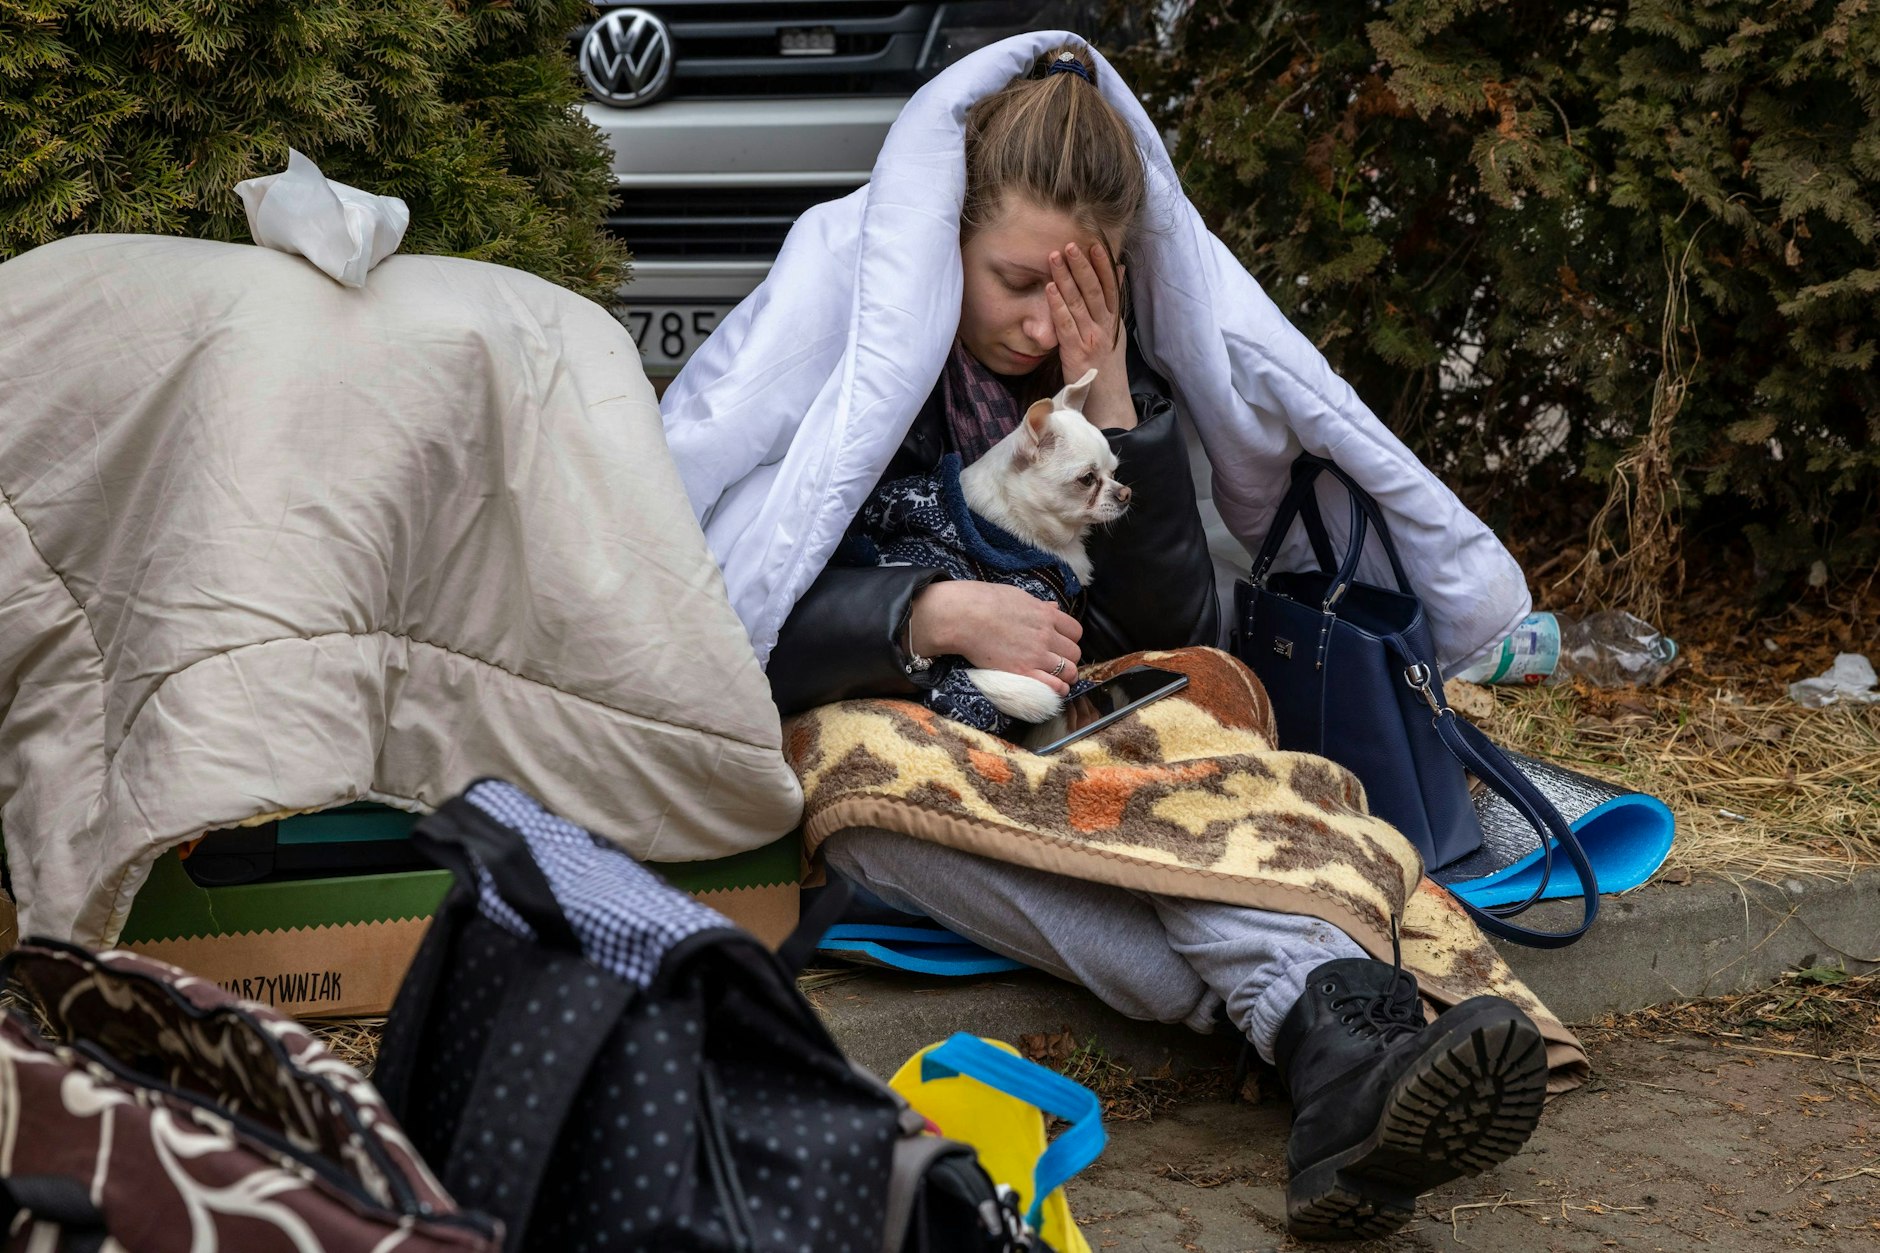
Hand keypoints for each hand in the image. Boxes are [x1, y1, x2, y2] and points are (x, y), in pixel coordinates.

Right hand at [909, 582, 1082, 695]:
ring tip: (1057, 677)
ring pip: (1069, 671)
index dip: (1070, 639)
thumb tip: (1053, 608)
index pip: (1076, 631)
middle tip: (1057, 661)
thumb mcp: (1018, 596)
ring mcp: (1036, 655)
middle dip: (1069, 658)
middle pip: (1075, 653)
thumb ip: (1039, 605)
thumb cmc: (985, 602)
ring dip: (1066, 675)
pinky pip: (1054, 685)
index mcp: (1046, 615)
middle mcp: (1046, 636)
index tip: (1061, 643)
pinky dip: (1058, 688)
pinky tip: (1054, 688)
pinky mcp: (1023, 672)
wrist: (963, 616)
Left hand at [1047, 241, 1133, 429]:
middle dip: (1082, 266)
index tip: (1094, 244)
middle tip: (1070, 245)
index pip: (1109, 286)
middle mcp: (1105, 326)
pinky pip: (1066, 324)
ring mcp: (1091, 338)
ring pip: (1078, 303)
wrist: (1109, 401)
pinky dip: (1058, 305)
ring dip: (1066, 278)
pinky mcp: (1076, 351)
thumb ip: (1113, 300)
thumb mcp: (1116, 330)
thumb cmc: (1107, 365)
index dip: (1102, 265)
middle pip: (1094, 290)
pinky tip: (1049, 290)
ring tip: (1054, 258)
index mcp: (1113, 320)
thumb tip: (1119, 269)